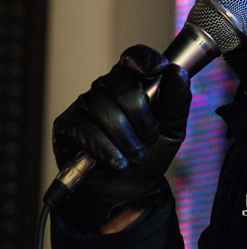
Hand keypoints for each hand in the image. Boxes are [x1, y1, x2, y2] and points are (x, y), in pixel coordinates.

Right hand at [52, 45, 190, 230]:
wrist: (127, 192)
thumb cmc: (149, 154)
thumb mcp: (172, 128)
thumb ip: (177, 100)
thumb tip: (176, 71)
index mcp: (134, 82)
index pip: (134, 56)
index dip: (145, 59)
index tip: (159, 70)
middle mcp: (107, 87)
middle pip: (121, 83)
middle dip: (140, 115)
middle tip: (149, 138)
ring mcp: (85, 105)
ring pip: (102, 107)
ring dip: (125, 137)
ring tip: (135, 156)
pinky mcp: (67, 125)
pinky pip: (85, 128)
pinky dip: (105, 148)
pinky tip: (116, 160)